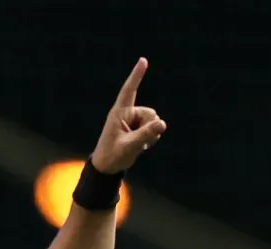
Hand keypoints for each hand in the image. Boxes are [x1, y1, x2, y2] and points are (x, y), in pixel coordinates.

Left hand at [89, 57, 166, 174]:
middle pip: (150, 113)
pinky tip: (140, 146)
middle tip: (134, 142)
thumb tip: (162, 123)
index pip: (129, 90)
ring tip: (135, 144)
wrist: (108, 167)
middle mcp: (128, 113)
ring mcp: (134, 120)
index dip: (136, 75)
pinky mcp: (139, 128)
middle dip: (149, 128)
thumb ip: (146, 135)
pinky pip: (154, 129)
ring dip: (150, 134)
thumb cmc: (112, 156)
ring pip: (154, 121)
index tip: (143, 60)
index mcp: (119, 113)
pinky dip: (151, 138)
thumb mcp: (129, 146)